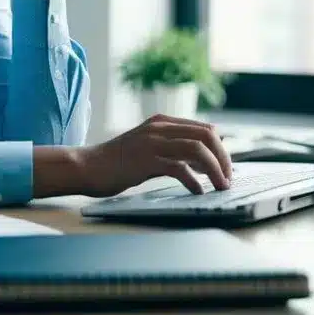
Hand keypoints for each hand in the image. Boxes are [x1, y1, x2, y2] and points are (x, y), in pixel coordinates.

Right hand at [76, 114, 233, 196]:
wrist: (86, 166)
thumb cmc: (116, 162)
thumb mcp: (148, 149)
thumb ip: (172, 150)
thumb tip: (204, 163)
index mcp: (162, 122)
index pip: (205, 129)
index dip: (221, 149)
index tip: (226, 169)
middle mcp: (159, 127)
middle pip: (207, 136)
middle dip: (223, 159)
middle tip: (227, 179)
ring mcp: (152, 142)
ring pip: (197, 150)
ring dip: (215, 170)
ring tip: (220, 187)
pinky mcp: (145, 160)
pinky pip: (179, 168)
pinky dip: (194, 181)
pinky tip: (198, 192)